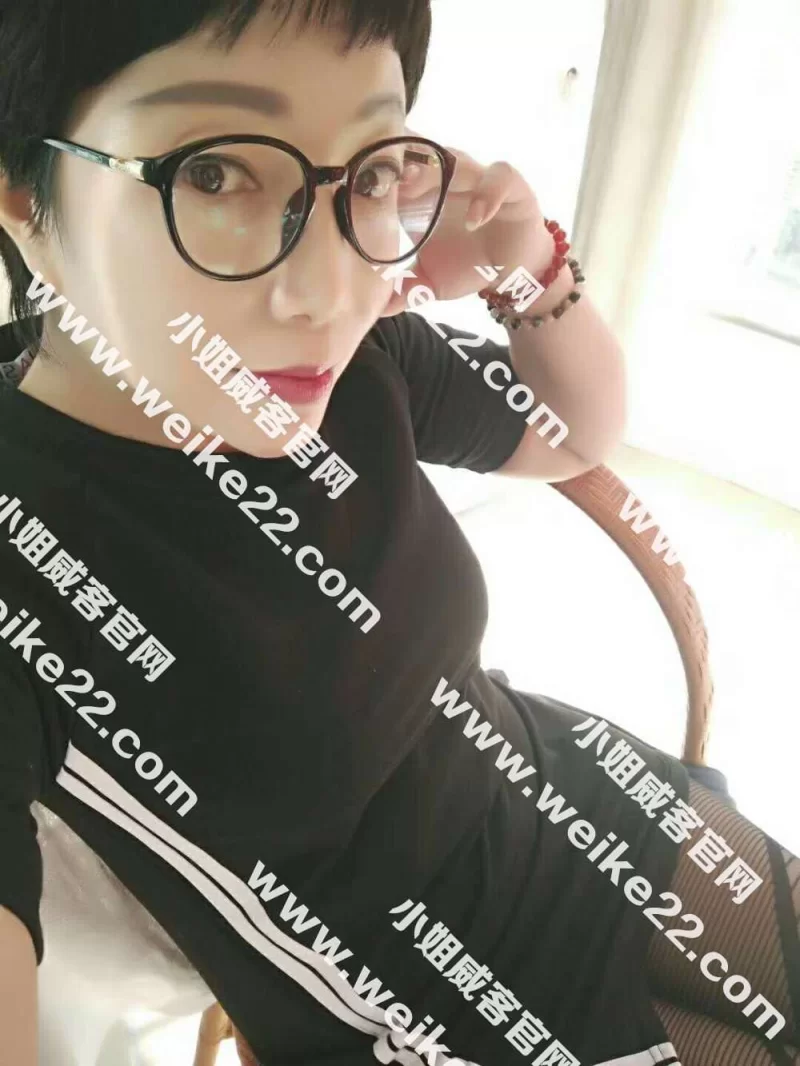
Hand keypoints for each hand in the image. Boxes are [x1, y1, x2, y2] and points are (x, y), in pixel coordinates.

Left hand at [380, 139, 553, 316]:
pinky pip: (500, 178)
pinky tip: (474, 218)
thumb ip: (405, 290)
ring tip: (415, 188)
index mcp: (424, 195)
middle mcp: (449, 180)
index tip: (358, 187)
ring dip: (437, 172)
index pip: (399, 170)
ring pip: (457, 161)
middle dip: (402, 165)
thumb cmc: (470, 266)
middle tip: (383, 180)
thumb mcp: (431, 283)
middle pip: (423, 158)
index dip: (381, 173)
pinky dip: (487, 194)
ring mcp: (480, 179)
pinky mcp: (512, 188)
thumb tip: (375, 308)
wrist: (514, 272)